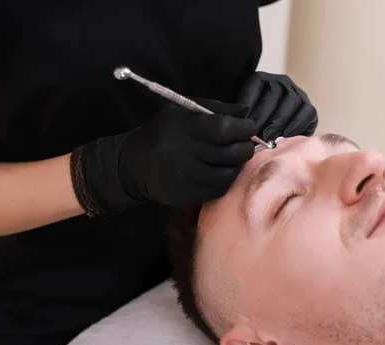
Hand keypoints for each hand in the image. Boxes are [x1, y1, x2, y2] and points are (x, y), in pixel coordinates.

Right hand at [80, 99, 257, 213]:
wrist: (134, 164)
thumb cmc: (164, 133)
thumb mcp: (183, 112)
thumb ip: (215, 109)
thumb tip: (245, 112)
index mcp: (182, 127)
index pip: (223, 129)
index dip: (243, 129)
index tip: (250, 127)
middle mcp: (182, 152)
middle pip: (230, 154)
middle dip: (245, 148)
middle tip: (245, 145)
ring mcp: (183, 177)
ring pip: (227, 175)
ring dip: (237, 167)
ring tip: (233, 159)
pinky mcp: (184, 195)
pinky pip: (217, 191)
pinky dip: (225, 181)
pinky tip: (220, 172)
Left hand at [237, 71, 317, 140]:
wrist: (267, 132)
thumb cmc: (252, 125)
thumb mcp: (241, 116)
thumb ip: (239, 115)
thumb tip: (240, 122)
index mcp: (260, 79)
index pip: (255, 85)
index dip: (249, 104)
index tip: (243, 122)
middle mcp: (281, 82)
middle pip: (274, 93)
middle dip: (263, 116)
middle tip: (256, 134)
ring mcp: (297, 94)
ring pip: (292, 101)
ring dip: (279, 122)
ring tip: (269, 138)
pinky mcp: (308, 108)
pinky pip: (308, 112)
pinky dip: (297, 124)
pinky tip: (286, 135)